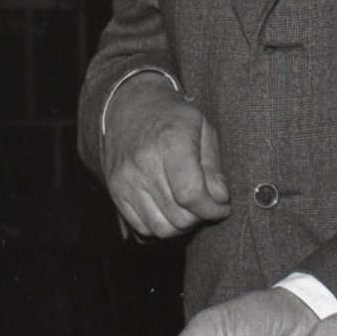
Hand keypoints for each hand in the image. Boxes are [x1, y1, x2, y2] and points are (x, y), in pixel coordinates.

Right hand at [103, 77, 229, 238]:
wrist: (128, 106)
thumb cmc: (172, 118)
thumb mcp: (202, 128)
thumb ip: (213, 166)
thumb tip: (219, 199)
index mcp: (170, 142)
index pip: (191, 194)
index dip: (212, 209)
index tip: (221, 206)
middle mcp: (143, 163)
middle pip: (179, 216)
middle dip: (200, 217)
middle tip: (205, 203)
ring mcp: (125, 179)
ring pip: (161, 228)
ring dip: (181, 225)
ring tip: (187, 208)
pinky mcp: (115, 190)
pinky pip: (142, 227)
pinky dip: (160, 224)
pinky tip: (168, 207)